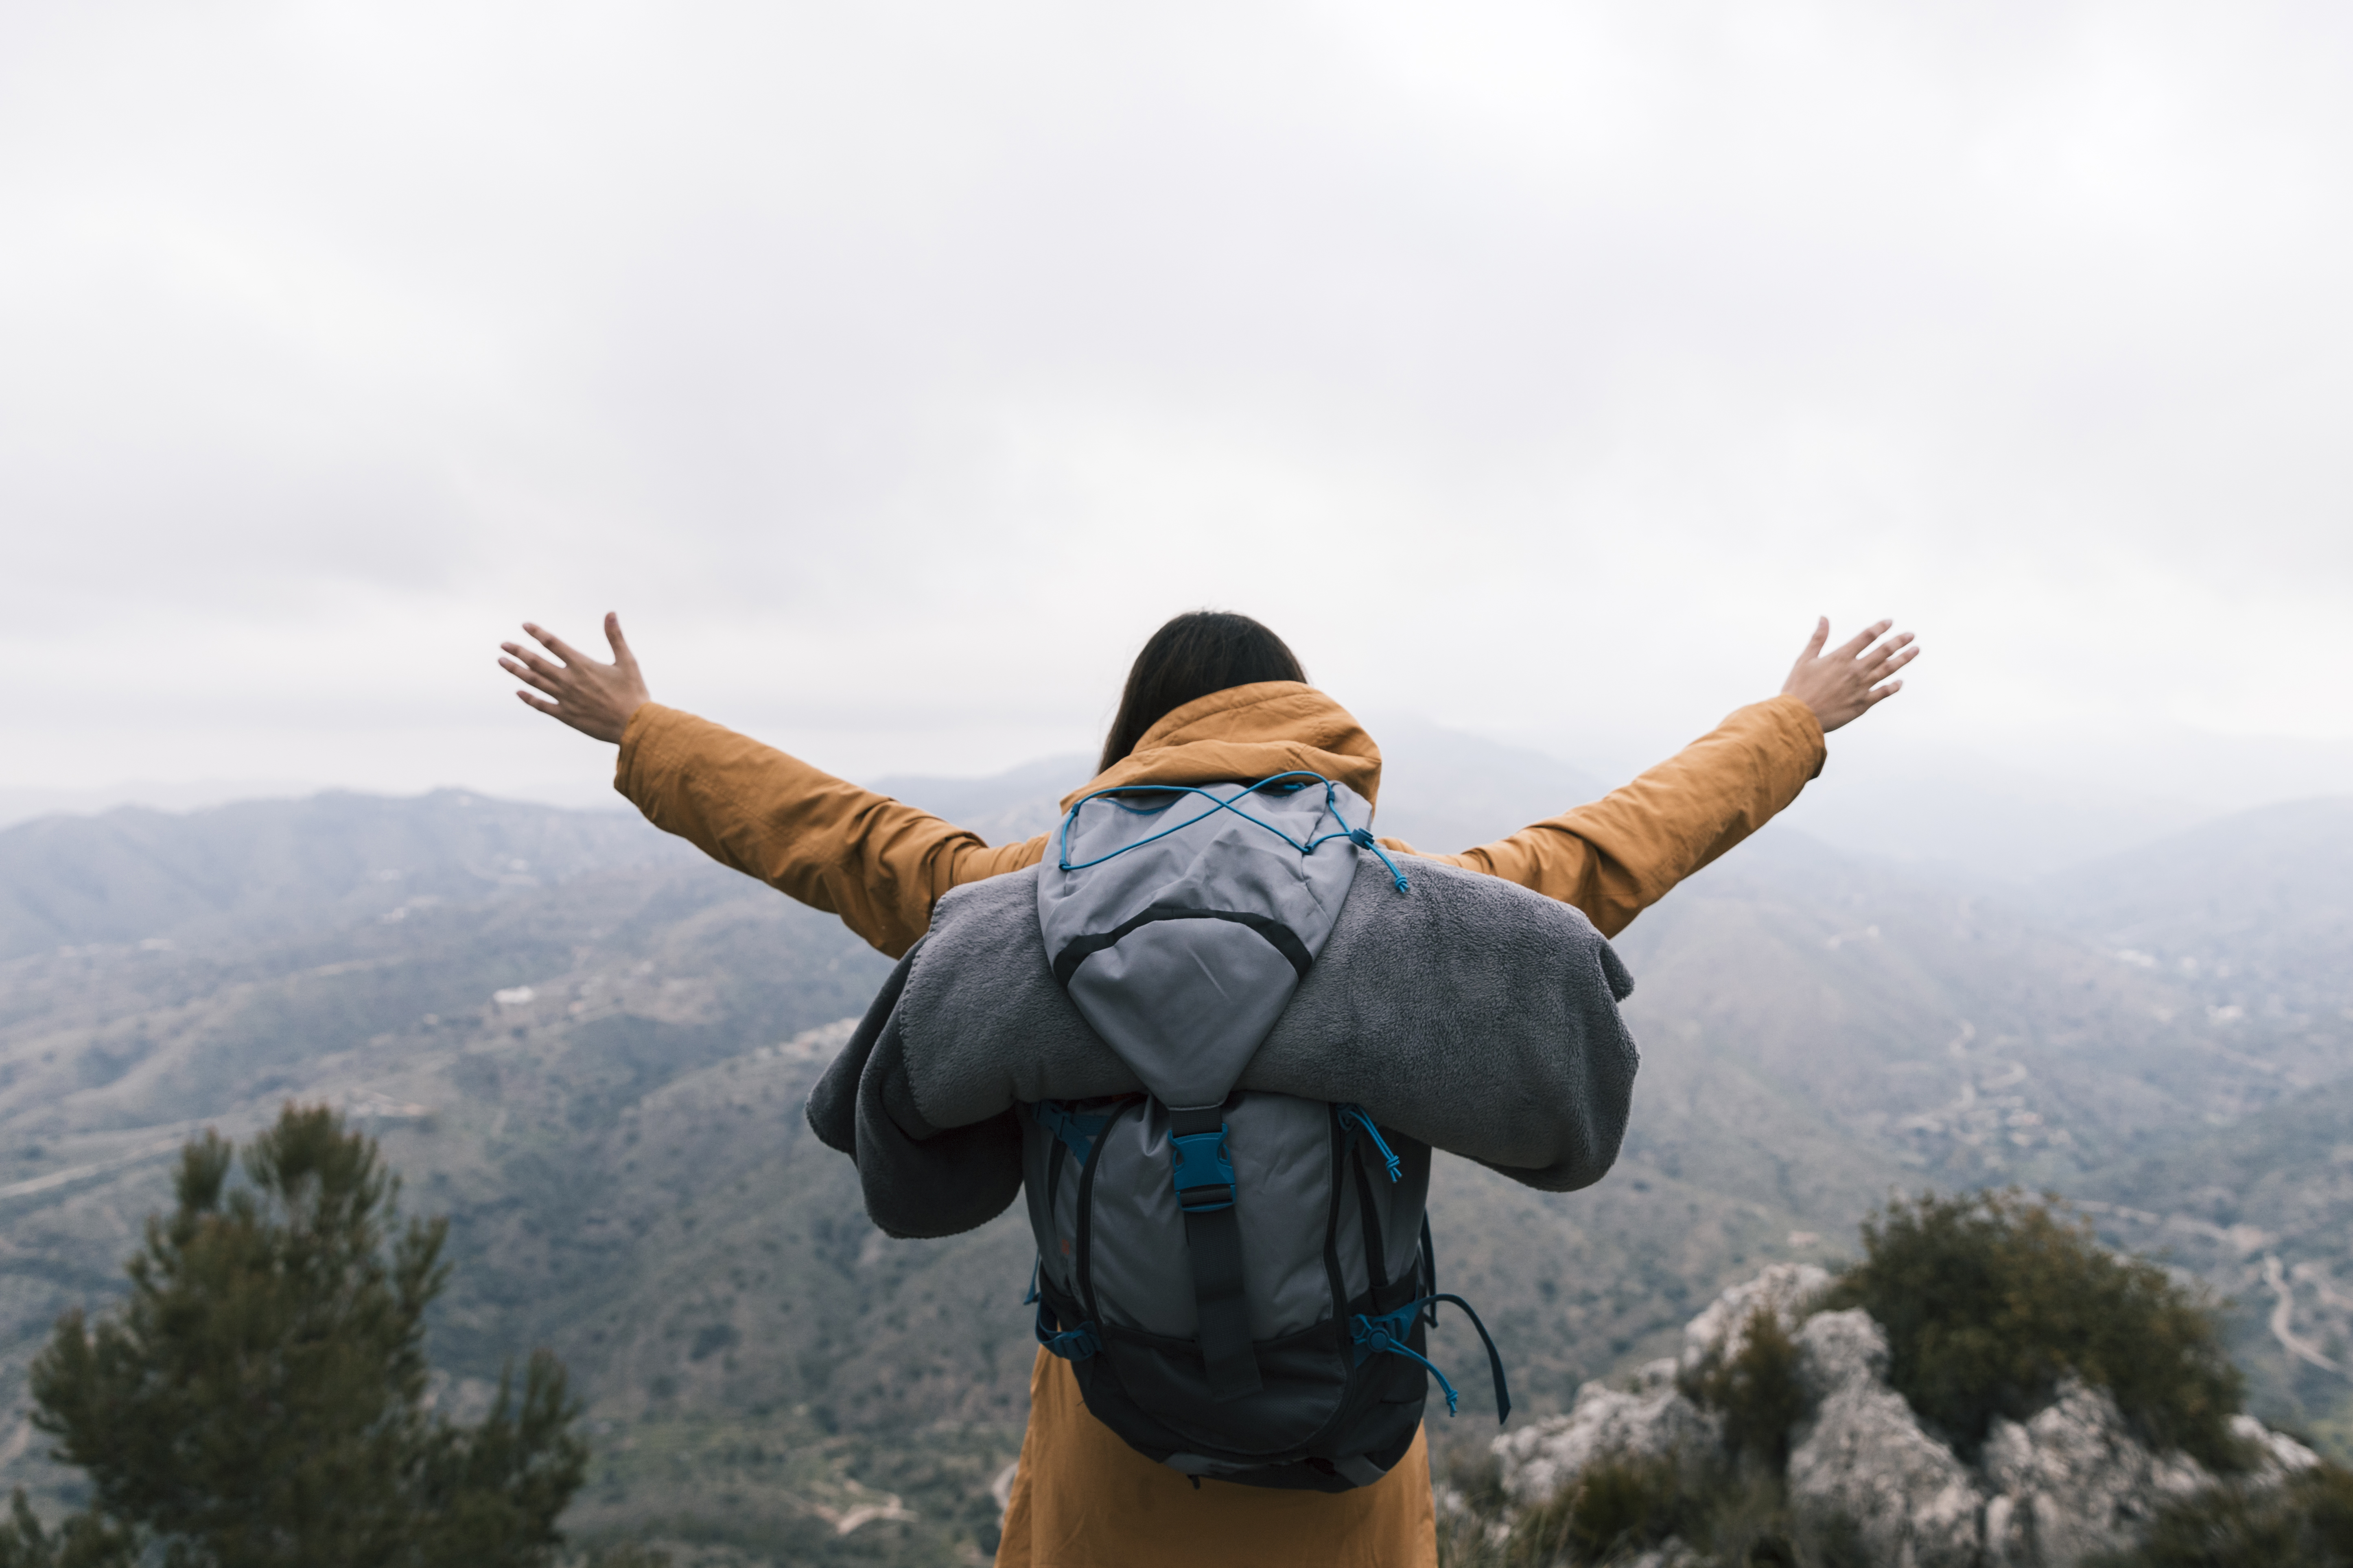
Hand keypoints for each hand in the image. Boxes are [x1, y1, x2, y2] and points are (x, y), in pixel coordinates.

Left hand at [499, 613, 650, 743]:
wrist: (634, 725)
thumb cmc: (633, 692)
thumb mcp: (627, 661)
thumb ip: (615, 637)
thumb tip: (611, 613)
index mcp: (582, 665)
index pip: (553, 644)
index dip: (537, 633)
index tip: (525, 625)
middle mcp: (569, 680)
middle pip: (536, 662)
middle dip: (518, 651)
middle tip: (503, 644)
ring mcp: (565, 699)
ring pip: (534, 681)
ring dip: (516, 670)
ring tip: (502, 661)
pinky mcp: (566, 715)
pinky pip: (541, 705)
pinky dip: (528, 698)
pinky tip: (518, 692)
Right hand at [1781, 617, 1916, 733]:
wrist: (1798, 717)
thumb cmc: (1797, 688)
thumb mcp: (1804, 660)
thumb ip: (1818, 638)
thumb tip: (1824, 618)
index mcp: (1841, 657)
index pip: (1866, 636)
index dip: (1880, 628)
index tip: (1890, 622)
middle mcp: (1855, 670)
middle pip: (1884, 651)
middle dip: (1899, 641)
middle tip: (1911, 635)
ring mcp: (1861, 687)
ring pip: (1888, 670)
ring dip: (1903, 659)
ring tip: (1915, 650)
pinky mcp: (1862, 704)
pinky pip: (1883, 693)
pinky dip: (1894, 686)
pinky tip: (1900, 682)